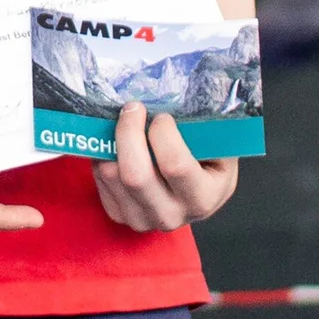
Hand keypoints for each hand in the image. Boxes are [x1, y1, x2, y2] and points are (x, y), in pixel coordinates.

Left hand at [94, 103, 237, 230]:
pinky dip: (103, 155)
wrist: (193, 196)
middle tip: (132, 108)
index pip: (175, 166)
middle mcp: (171, 215)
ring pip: (111, 174)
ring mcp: (142, 219)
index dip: (163, 134)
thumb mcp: (218, 149)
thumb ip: (201, 131)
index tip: (162, 116)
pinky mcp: (119, 215)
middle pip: (135, 175)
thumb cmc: (208, 166)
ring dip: (113, 141)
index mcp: (202, 199)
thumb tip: (169, 99)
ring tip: (125, 124)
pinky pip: (100, 179)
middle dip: (128, 132)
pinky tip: (117, 145)